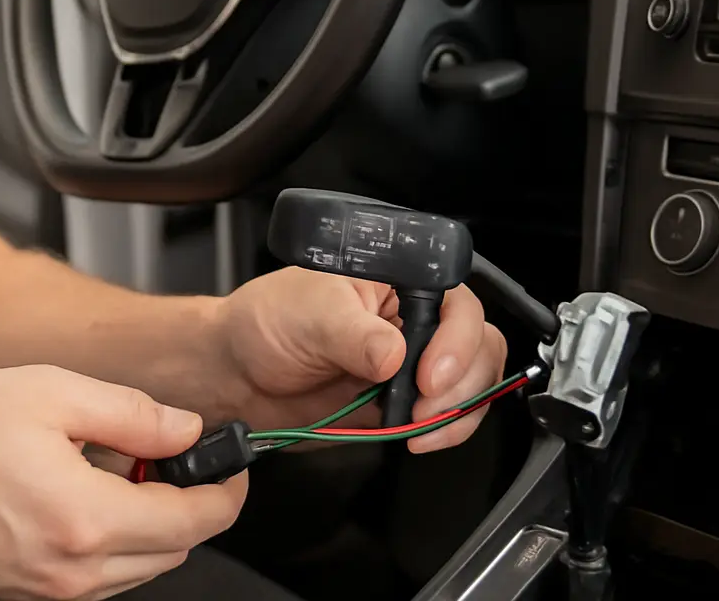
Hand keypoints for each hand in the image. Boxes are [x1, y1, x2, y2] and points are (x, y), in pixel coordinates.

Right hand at [0, 365, 245, 599]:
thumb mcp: (45, 393)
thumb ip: (129, 413)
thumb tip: (185, 429)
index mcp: (88, 519)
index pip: (195, 519)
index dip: (227, 489)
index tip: (234, 462)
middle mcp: (76, 570)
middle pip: (174, 547)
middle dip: (188, 501)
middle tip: (168, 451)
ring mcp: (53, 591)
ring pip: (140, 565)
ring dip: (149, 520)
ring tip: (112, 465)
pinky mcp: (32, 594)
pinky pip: (100, 572)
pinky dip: (111, 535)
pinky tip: (78, 490)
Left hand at [216, 267, 507, 452]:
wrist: (240, 375)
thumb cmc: (267, 322)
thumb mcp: (308, 314)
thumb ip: (352, 334)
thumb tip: (393, 354)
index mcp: (397, 280)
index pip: (455, 301)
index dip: (456, 339)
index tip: (428, 373)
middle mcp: (412, 318)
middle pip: (478, 342)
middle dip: (462, 381)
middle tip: (425, 406)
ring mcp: (413, 360)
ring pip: (473, 381)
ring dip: (459, 410)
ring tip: (420, 426)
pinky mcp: (406, 400)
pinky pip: (450, 415)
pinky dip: (446, 430)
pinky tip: (419, 437)